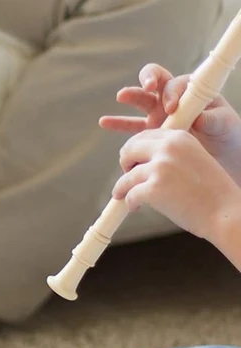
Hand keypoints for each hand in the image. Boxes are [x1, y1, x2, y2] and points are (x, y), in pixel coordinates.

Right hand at [100, 63, 240, 181]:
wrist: (220, 159)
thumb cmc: (227, 137)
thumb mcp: (225, 124)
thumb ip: (213, 118)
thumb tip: (199, 117)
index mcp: (191, 93)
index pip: (176, 83)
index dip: (172, 93)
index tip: (171, 108)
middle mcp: (173, 100)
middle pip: (156, 82)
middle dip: (150, 79)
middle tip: (148, 87)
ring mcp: (159, 115)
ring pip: (141, 101)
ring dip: (131, 95)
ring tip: (122, 96)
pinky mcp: (150, 133)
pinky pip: (131, 127)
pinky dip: (117, 124)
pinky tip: (104, 122)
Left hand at [114, 128, 240, 241]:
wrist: (224, 212)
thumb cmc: (209, 190)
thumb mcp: (192, 158)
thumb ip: (169, 154)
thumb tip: (137, 159)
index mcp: (179, 137)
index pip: (143, 136)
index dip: (133, 150)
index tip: (133, 163)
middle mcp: (168, 148)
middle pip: (129, 150)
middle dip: (124, 164)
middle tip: (126, 179)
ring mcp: (160, 168)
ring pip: (126, 177)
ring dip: (122, 188)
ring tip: (123, 196)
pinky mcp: (153, 189)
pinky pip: (129, 194)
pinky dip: (129, 203)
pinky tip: (135, 207)